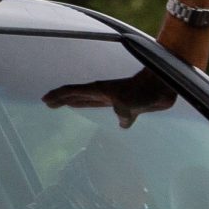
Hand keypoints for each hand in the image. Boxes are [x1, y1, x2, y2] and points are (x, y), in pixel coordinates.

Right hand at [43, 68, 178, 130]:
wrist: (163, 85)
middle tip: (49, 103)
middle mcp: (103, 93)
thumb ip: (122, 114)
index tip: (45, 100)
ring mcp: (115, 98)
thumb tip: (123, 123)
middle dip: (63, 99)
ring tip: (67, 105)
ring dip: (77, 103)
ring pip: (90, 101)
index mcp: (99, 90)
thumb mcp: (128, 104)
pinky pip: (110, 110)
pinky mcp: (127, 104)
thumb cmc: (144, 91)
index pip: (73, 92)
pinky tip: (114, 121)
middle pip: (77, 95)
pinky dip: (107, 113)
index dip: (58, 96)